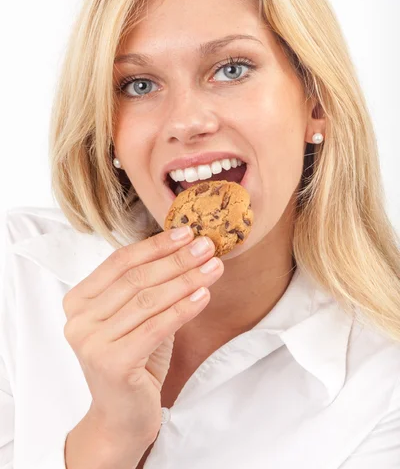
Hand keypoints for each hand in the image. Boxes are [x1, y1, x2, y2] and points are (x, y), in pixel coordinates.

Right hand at [62, 226, 223, 443]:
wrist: (122, 418)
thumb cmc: (133, 360)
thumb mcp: (136, 317)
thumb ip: (148, 286)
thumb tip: (188, 248)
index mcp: (78, 301)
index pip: (119, 262)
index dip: (155, 245)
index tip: (187, 232)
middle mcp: (78, 320)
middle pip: (135, 278)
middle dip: (176, 259)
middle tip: (207, 246)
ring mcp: (92, 342)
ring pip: (148, 300)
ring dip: (186, 280)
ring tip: (214, 268)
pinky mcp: (113, 363)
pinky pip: (157, 326)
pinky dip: (184, 308)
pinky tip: (204, 294)